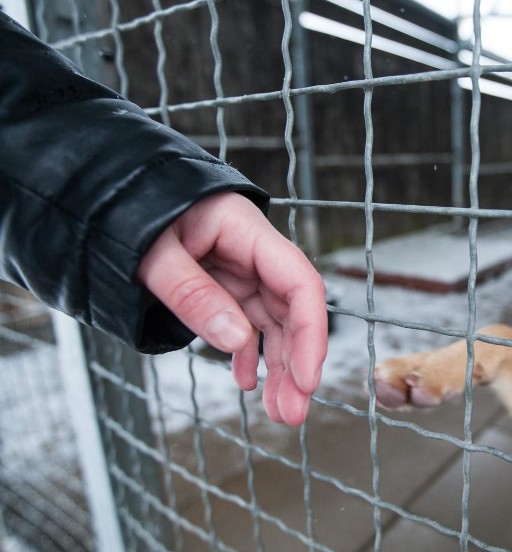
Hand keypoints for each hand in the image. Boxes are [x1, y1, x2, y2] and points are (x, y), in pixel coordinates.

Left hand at [137, 192, 327, 424]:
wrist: (101, 195)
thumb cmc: (127, 210)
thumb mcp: (152, 254)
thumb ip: (193, 295)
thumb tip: (236, 342)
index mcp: (246, 231)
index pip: (298, 283)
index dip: (311, 333)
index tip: (307, 380)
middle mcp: (252, 252)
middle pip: (291, 311)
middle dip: (296, 364)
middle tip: (292, 414)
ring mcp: (238, 269)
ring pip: (271, 323)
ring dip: (277, 367)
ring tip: (276, 411)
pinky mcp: (222, 284)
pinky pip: (245, 322)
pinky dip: (247, 353)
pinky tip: (246, 382)